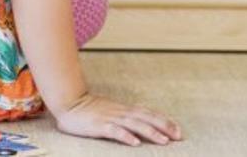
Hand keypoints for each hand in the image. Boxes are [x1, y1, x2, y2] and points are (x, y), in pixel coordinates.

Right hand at [54, 93, 182, 146]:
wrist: (69, 102)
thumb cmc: (89, 109)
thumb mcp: (110, 110)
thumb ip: (124, 116)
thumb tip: (139, 124)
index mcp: (124, 109)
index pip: (148, 114)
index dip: (164, 121)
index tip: (178, 130)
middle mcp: (120, 112)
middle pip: (146, 118)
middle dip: (164, 126)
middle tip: (178, 136)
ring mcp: (110, 118)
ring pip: (134, 124)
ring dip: (150, 132)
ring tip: (163, 141)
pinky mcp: (99, 126)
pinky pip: (114, 131)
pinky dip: (125, 136)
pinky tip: (135, 143)